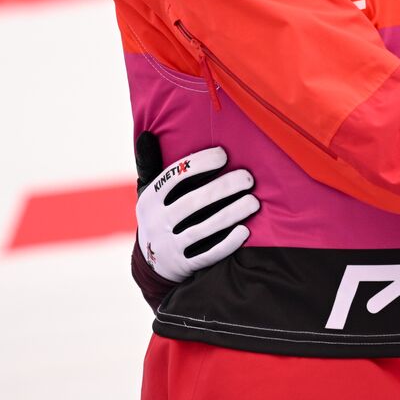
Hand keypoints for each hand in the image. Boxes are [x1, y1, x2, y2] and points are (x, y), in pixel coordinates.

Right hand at [136, 145, 259, 282]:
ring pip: (203, 229)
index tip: (224, 155)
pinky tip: (245, 231)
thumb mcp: (148, 192)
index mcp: (149, 199)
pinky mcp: (183, 265)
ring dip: (231, 214)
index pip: (175, 177)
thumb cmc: (159, 215)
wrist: (150, 264)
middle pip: (192, 202)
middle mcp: (156, 222)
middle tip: (248, 178)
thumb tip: (146, 134)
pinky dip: (227, 243)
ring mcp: (169, 246)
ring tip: (253, 202)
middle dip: (223, 188)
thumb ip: (150, 164)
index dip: (200, 164)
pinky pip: (207, 255)